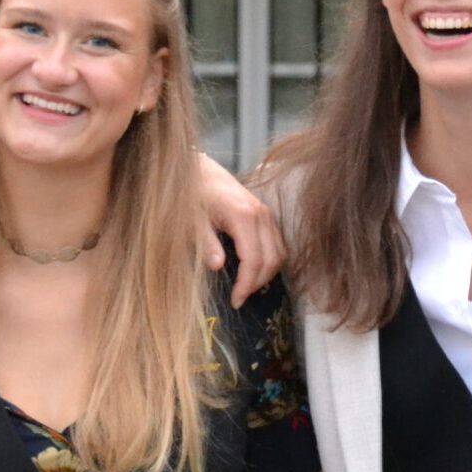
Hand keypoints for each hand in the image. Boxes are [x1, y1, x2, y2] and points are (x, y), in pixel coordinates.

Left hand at [194, 152, 285, 306]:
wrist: (198, 170)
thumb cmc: (191, 195)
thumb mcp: (191, 221)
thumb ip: (206, 243)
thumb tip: (217, 267)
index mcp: (243, 216)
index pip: (254, 260)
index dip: (246, 285)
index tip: (235, 301)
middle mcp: (261, 214)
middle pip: (272, 259)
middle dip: (257, 283)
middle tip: (239, 298)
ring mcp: (266, 212)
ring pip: (280, 252)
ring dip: (266, 274)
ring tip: (246, 287)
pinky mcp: (265, 213)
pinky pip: (277, 243)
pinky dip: (270, 260)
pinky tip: (253, 270)